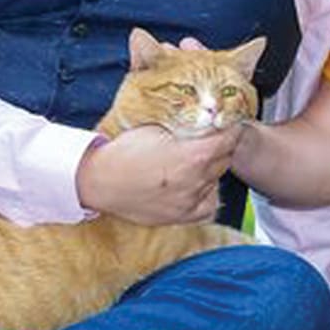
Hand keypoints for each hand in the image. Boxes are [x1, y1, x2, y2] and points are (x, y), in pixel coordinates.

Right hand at [75, 124, 237, 223]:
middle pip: (225, 159)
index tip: (227, 122)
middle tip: (209, 137)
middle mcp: (197, 180)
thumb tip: (207, 113)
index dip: (230, 127)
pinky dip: (206, 193)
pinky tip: (194, 184)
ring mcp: (189, 201)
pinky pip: (208, 205)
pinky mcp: (180, 216)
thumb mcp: (157, 127)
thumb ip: (186, 124)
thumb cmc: (125, 150)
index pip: (230, 139)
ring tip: (194, 160)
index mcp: (194, 155)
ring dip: (211, 168)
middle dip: (221, 146)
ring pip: (216, 180)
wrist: (98, 181)